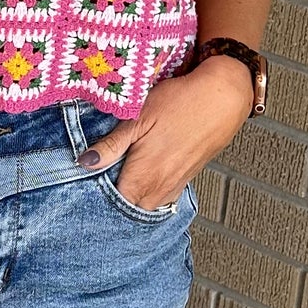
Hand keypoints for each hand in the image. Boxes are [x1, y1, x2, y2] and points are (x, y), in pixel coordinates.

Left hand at [77, 57, 254, 210]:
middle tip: (100, 183)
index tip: (86, 187)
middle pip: (129, 209)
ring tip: (120, 181)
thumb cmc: (179, 103)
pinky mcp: (186, 179)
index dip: (98, 198)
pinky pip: (163, 198)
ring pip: (147, 206)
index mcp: (143, 176)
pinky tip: (144, 179)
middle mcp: (159, 188)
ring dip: (133, 199)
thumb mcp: (138, 118)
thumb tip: (85, 162)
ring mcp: (175, 185)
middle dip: (114, 202)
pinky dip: (150, 195)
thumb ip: (112, 145)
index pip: (113, 203)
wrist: (222, 99)